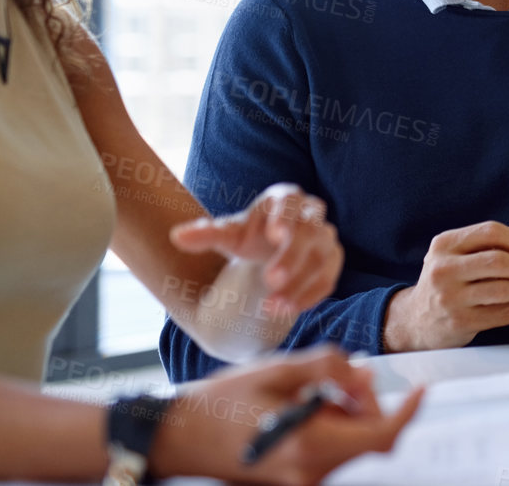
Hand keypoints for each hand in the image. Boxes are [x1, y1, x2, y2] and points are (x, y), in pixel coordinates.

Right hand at [153, 346, 420, 484]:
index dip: (409, 412)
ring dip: (349, 417)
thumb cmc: (222, 402)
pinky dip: (332, 429)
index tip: (422, 388)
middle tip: (345, 377)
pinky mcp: (293, 484)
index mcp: (311, 445)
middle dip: (369, 405)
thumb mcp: (278, 369)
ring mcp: (301, 483)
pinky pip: (331, 456)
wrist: (178, 439)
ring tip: (313, 391)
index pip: (383, 435)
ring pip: (351, 447)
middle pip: (369, 439)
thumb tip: (365, 376)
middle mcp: (311, 473)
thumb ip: (330, 368)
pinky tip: (305, 409)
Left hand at [170, 183, 341, 316]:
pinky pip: (327, 280)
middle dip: (291, 257)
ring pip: (320, 259)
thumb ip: (205, 234)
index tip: (274, 235)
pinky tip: (286, 310)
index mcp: (286, 198)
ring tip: (271, 307)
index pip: (290, 201)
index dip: (286, 216)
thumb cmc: (248, 238)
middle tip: (270, 280)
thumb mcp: (227, 236)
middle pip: (309, 232)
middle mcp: (312, 216)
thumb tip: (176, 236)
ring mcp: (325, 240)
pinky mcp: (331, 264)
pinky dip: (309, 296)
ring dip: (298, 284)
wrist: (268, 256)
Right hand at [382, 222, 508, 351]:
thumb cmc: (449, 281)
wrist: (416, 319)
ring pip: (502, 289)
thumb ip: (497, 241)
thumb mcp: (461, 254)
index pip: (490, 231)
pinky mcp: (459, 322)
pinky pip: (502, 315)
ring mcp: (450, 297)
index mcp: (445, 244)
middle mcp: (443, 268)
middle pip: (498, 260)